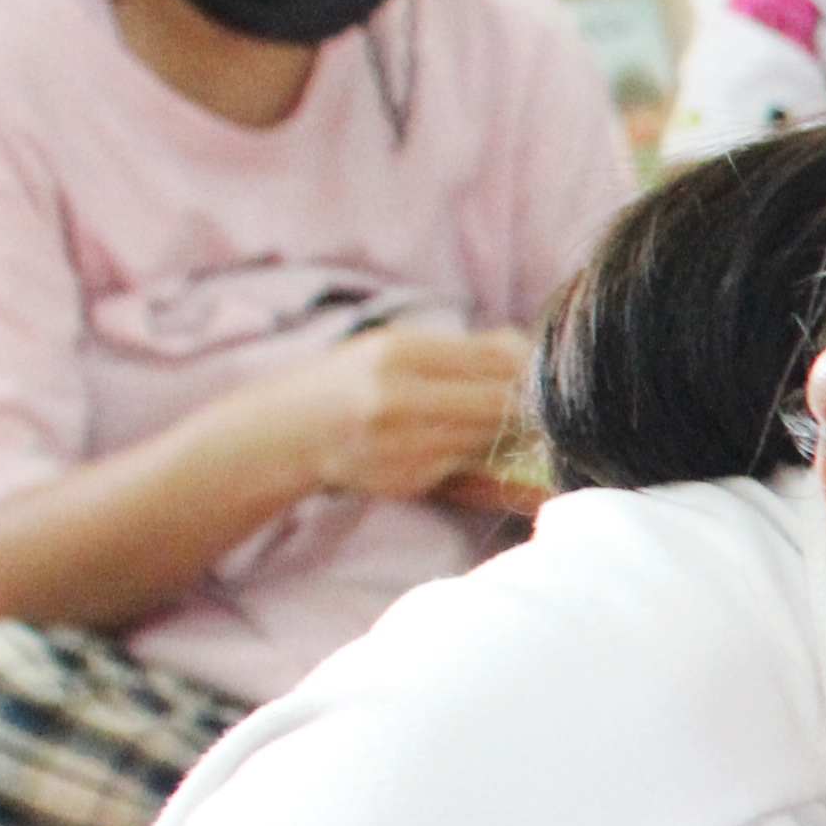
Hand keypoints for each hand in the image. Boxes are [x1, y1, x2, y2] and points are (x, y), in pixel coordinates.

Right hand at [255, 326, 528, 500]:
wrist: (286, 433)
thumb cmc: (351, 382)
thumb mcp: (395, 347)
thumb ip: (464, 350)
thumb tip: (529, 350)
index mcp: (401, 353)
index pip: (497, 361)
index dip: (528, 371)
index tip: (538, 376)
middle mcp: (400, 397)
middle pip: (500, 404)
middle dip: (524, 407)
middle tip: (530, 407)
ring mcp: (403, 443)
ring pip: (488, 439)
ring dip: (503, 435)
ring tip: (487, 423)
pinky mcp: (407, 479)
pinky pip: (467, 467)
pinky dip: (475, 458)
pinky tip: (454, 446)